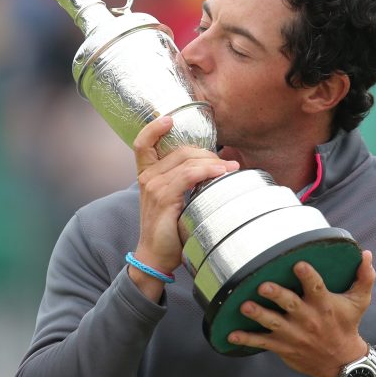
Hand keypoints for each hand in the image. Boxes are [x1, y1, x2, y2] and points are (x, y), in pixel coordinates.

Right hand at [130, 116, 238, 299]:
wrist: (155, 257)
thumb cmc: (168, 230)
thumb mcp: (173, 200)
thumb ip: (184, 182)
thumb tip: (214, 167)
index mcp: (146, 175)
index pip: (143, 143)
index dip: (154, 127)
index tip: (169, 119)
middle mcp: (147, 177)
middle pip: (180, 150)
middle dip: (207, 153)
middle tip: (226, 165)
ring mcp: (154, 187)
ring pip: (187, 161)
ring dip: (213, 163)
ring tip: (231, 170)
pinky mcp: (164, 198)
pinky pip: (189, 176)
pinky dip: (208, 171)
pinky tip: (221, 174)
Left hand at [228, 250, 375, 376]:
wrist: (342, 363)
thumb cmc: (347, 326)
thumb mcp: (360, 302)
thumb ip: (364, 277)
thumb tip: (367, 254)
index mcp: (324, 305)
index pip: (316, 288)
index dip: (308, 276)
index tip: (299, 264)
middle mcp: (308, 319)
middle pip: (290, 305)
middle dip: (277, 295)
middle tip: (264, 286)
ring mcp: (293, 334)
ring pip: (273, 323)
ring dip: (258, 315)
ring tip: (244, 306)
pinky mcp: (283, 347)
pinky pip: (262, 343)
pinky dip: (246, 339)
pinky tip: (231, 334)